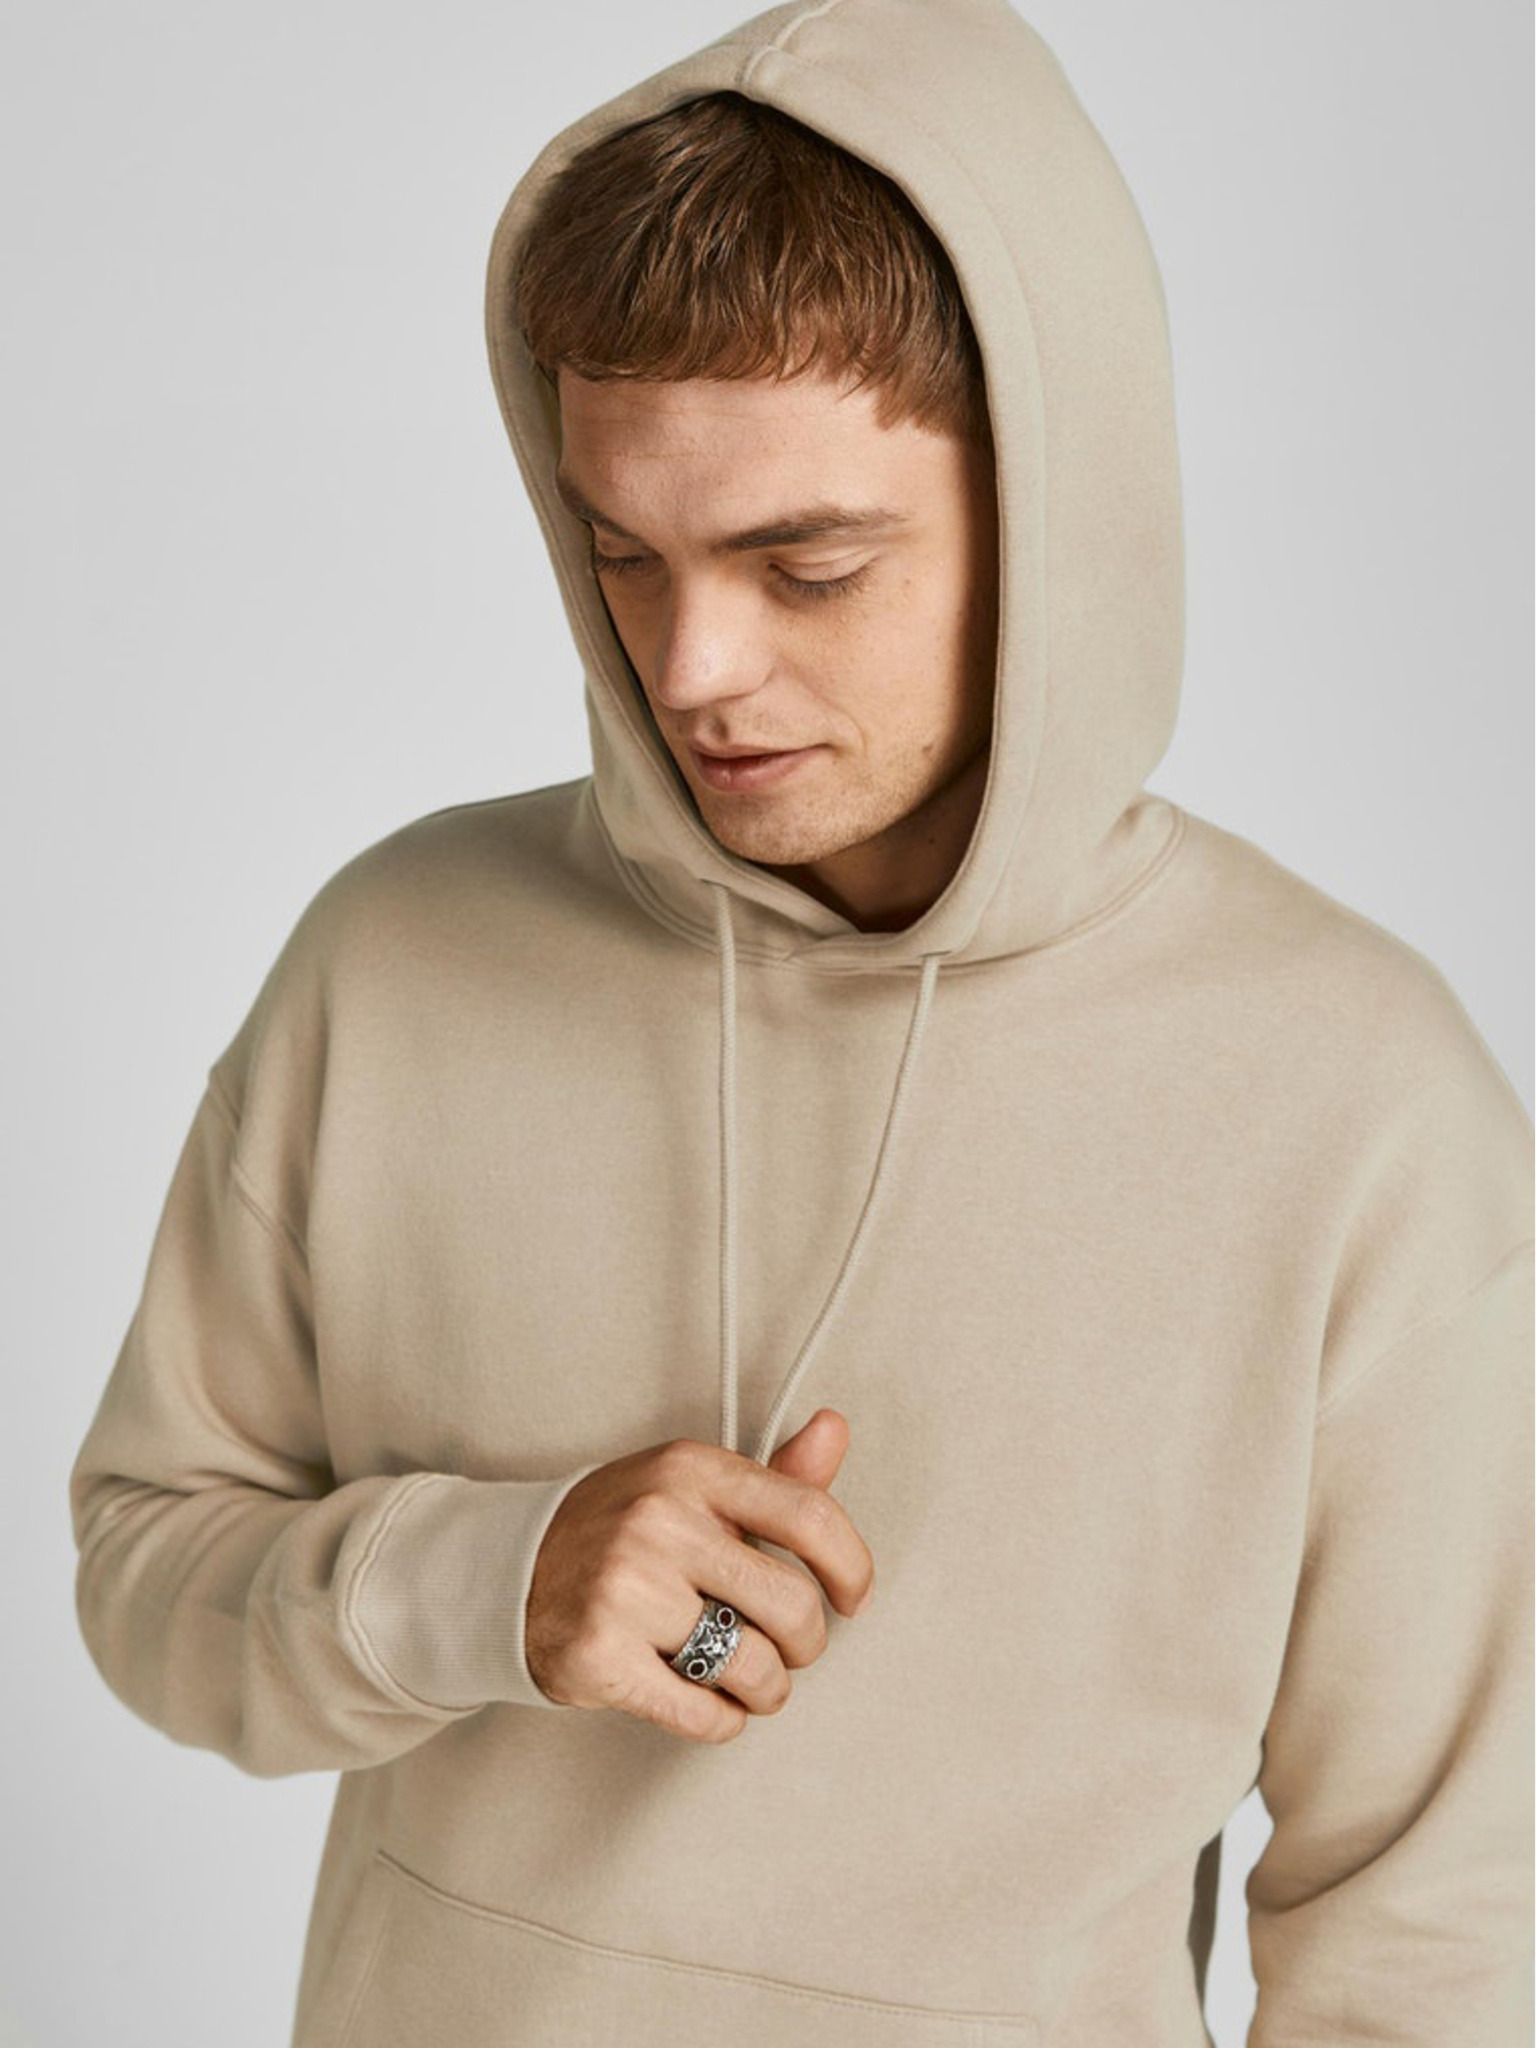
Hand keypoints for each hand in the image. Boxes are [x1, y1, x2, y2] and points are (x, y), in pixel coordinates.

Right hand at [524, 1408, 874, 1742]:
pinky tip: (707, 1697)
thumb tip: (835, 1430)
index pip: (808, 1516)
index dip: (851, 1567)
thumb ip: (774, 1475)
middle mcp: (659, 1522)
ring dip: (766, 1689)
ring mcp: (626, 1590)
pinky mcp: (600, 1656)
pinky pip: (704, 1714)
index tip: (852, 1597)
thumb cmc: (619, 1530)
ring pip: (755, 1667)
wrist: (508, 1571)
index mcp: (691, 1470)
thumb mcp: (691, 1486)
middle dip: (806, 1643)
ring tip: (746, 1676)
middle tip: (787, 1645)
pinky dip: (722, 1720)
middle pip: (793, 1606)